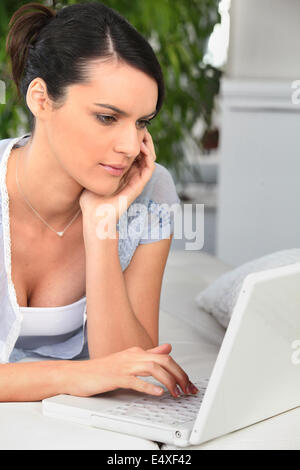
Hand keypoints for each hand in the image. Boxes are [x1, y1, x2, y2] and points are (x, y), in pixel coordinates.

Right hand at [64, 343, 198, 397]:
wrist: (76, 374)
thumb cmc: (101, 370)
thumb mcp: (128, 360)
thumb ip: (149, 354)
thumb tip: (167, 348)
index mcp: (136, 352)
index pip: (165, 358)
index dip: (180, 370)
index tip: (188, 383)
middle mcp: (132, 356)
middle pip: (163, 361)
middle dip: (179, 375)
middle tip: (188, 388)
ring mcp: (123, 366)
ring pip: (152, 368)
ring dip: (168, 381)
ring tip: (177, 392)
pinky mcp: (115, 377)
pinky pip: (135, 381)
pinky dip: (148, 386)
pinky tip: (158, 393)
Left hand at [79, 130, 155, 222]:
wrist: (95, 215)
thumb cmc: (90, 198)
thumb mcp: (89, 173)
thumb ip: (89, 161)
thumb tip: (81, 144)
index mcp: (122, 171)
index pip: (132, 150)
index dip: (132, 137)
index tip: (126, 126)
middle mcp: (131, 174)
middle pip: (142, 151)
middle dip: (141, 137)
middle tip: (138, 125)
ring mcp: (136, 180)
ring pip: (148, 158)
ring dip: (148, 144)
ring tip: (143, 133)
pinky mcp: (138, 186)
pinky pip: (149, 168)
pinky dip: (149, 156)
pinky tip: (142, 146)